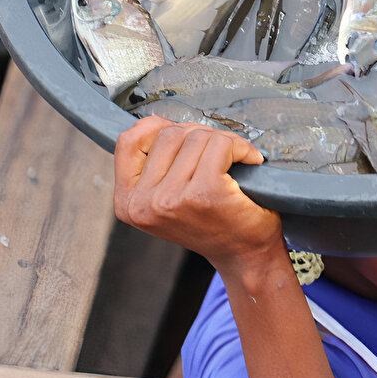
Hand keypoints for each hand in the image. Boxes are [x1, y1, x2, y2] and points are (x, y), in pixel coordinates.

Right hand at [113, 116, 283, 273]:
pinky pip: (220, 146)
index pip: (128, 141)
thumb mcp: (165, 198)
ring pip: (196, 137)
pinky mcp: (204, 194)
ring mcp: (171, 199)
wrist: (245, 255)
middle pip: (169, 134)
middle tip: (221, 153)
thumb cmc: (212, 222)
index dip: (156, 128)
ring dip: (223, 142)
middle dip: (199, 135)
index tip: (184, 138)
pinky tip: (249, 160)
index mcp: (127, 202)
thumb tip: (159, 122)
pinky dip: (240, 147)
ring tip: (234, 160)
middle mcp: (144, 204)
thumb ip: (154, 165)